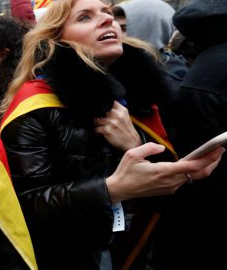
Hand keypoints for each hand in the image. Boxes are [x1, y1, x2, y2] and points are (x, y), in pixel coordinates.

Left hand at [94, 101, 140, 150]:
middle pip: (102, 111)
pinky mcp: (107, 130)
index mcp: (123, 110)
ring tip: (103, 126)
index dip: (105, 106)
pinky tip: (102, 132)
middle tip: (103, 120)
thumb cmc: (128, 130)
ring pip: (98, 119)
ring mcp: (112, 122)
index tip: (104, 109)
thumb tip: (108, 105)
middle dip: (101, 115)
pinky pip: (97, 128)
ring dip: (98, 123)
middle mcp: (117, 115)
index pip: (111, 102)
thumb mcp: (125, 117)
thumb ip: (117, 109)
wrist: (132, 142)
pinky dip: (98, 130)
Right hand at [105, 143, 224, 202]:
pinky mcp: (168, 189)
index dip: (208, 158)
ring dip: (203, 167)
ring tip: (208, 156)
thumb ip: (150, 148)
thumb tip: (162, 148)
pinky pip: (184, 180)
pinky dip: (192, 172)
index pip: (193, 166)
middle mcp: (170, 181)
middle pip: (199, 173)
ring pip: (193, 177)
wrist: (120, 189)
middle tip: (218, 152)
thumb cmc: (125, 172)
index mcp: (163, 171)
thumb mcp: (133, 154)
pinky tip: (191, 165)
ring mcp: (170, 187)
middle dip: (212, 162)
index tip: (218, 150)